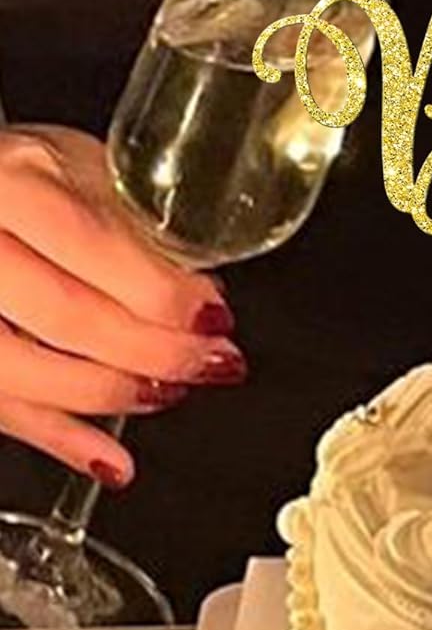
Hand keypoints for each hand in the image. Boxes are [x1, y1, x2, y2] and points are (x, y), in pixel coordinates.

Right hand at [0, 126, 244, 487]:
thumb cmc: (18, 181)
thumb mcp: (78, 168)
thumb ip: (136, 225)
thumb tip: (205, 289)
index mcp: (13, 183)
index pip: (94, 248)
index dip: (164, 294)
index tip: (213, 316)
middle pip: (66, 316)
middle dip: (155, 351)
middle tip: (210, 362)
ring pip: (26, 370)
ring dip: (114, 393)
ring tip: (168, 392)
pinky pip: (4, 408)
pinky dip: (63, 440)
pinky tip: (112, 461)